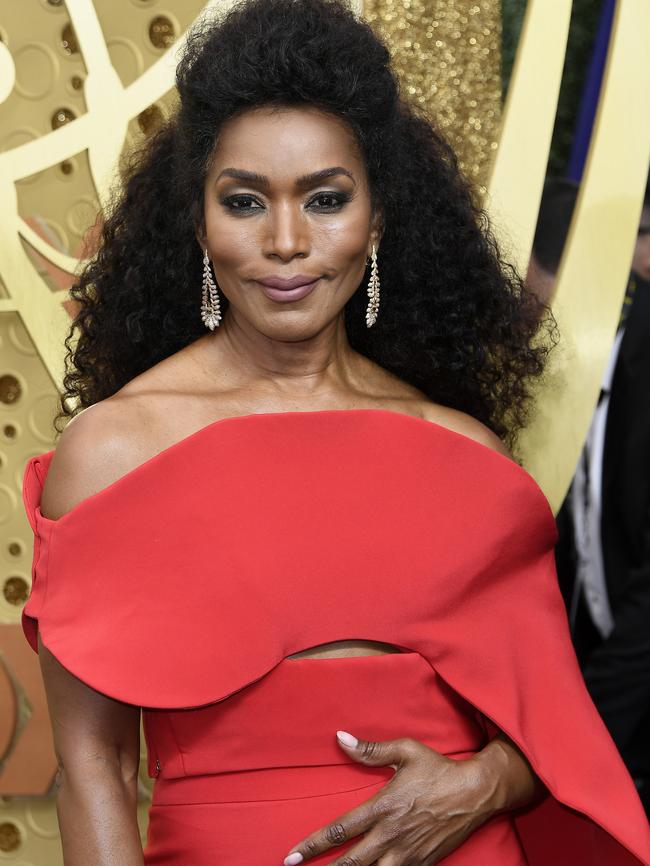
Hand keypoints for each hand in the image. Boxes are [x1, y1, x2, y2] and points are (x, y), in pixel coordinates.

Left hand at [282, 729, 502, 865]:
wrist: (476, 793)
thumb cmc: (438, 769)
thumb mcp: (406, 750)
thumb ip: (371, 749)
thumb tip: (340, 738)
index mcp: (383, 807)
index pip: (341, 830)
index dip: (313, 844)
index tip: (292, 855)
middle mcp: (391, 835)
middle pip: (350, 863)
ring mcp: (407, 854)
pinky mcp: (421, 864)